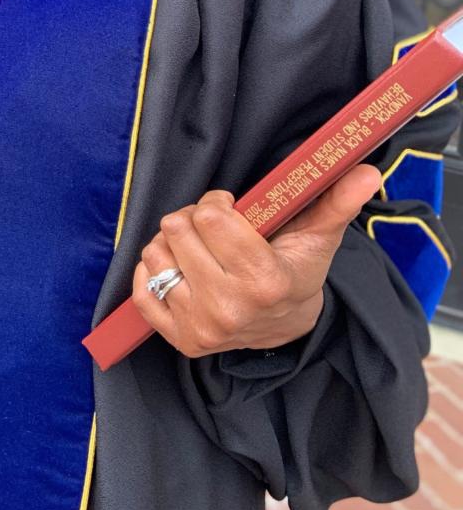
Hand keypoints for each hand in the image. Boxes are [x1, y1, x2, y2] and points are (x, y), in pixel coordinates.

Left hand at [131, 164, 381, 357]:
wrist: (285, 328)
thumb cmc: (296, 269)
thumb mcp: (318, 235)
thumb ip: (337, 201)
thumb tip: (367, 171)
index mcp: (264, 281)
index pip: (209, 215)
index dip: (217, 203)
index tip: (231, 209)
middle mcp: (229, 309)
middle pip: (177, 228)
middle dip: (193, 219)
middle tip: (214, 230)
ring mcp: (201, 328)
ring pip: (155, 252)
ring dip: (173, 243)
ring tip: (200, 250)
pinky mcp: (178, 339)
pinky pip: (141, 286)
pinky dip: (155, 269)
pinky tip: (182, 269)